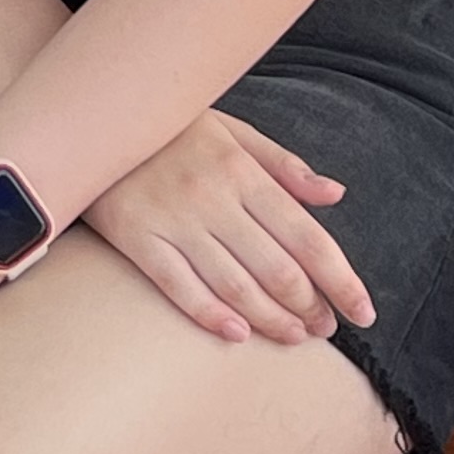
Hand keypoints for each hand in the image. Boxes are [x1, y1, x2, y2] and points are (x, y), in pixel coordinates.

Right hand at [83, 109, 374, 347]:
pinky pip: (179, 287)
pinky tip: (238, 332)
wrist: (89, 117)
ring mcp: (172, 220)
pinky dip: (212, 316)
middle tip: (324, 328)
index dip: (343, 281)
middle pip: (278, 270)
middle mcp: (212, 197)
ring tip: (293, 336)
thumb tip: (337, 194)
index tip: (364, 311)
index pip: (308, 237)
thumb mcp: (231, 131)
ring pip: (236, 287)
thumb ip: (284, 166)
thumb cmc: (169, 127)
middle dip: (311, 308)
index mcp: (241, 171)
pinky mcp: (135, 237)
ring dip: (273, 320)